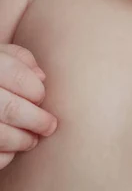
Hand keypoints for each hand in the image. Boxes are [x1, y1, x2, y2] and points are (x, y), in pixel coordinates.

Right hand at [0, 44, 57, 168]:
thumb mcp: (3, 54)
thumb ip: (22, 59)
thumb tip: (41, 77)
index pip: (17, 75)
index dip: (35, 90)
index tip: (41, 98)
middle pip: (11, 109)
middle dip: (37, 120)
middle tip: (50, 125)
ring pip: (0, 134)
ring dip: (22, 140)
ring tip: (33, 139)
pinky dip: (5, 155)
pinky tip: (11, 148)